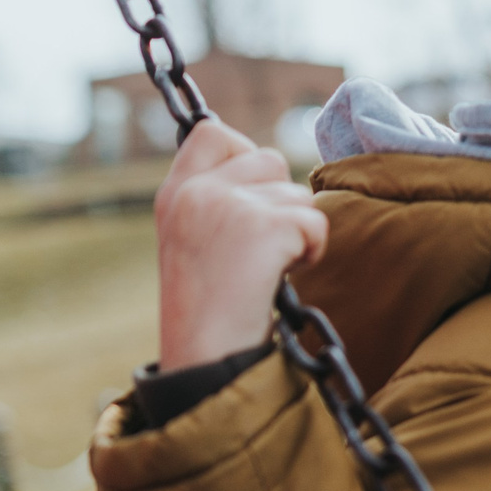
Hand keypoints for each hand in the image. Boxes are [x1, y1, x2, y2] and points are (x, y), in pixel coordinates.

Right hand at [154, 119, 328, 370]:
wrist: (204, 358)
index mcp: (174, 193)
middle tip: (263, 247)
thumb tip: (270, 167)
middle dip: (282, 200)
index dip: (245, 156)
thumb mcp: (193, 242)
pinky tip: (282, 275)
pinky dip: (312, 251)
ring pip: (299, 192)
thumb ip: (219, 200)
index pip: (212, 132)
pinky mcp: (261, 226)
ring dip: (298, 230)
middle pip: (271, 158)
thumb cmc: (208, 311)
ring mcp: (228, 205)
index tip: (251, 197)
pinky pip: (316, 221)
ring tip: (266, 268)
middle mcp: (196, 191)